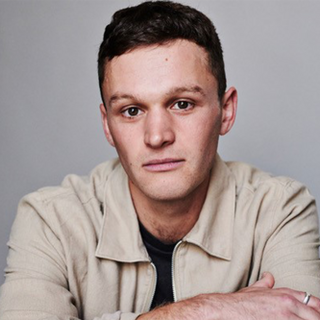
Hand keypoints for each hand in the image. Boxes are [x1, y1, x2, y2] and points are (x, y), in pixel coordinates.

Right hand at [138, 272, 319, 318]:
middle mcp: (288, 305)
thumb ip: (264, 285)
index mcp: (285, 295)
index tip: (311, 316)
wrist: (220, 313)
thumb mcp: (252, 291)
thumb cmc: (236, 305)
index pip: (315, 304)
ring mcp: (285, 318)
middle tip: (300, 319)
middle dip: (312, 318)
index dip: (315, 312)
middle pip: (316, 315)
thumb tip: (270, 277)